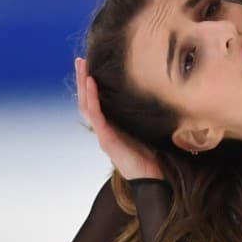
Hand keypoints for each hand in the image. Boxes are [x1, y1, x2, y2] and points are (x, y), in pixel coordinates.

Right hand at [75, 56, 164, 181]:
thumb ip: (146, 119)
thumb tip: (160, 99)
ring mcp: (103, 135)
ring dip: (83, 85)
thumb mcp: (148, 133)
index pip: (98, 103)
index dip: (93, 86)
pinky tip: (91, 83)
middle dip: (83, 80)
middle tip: (81, 60)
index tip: (92, 67)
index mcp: (112, 128)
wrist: (153, 181)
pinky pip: (96, 115)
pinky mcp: (106, 140)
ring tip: (82, 66)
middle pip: (88, 101)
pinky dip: (93, 98)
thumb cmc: (154, 160)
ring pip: (87, 105)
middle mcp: (104, 130)